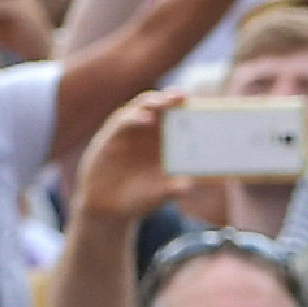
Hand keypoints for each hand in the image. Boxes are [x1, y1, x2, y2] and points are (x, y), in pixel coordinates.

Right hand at [78, 91, 183, 225]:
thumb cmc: (138, 198)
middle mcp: (145, 133)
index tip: (200, 104)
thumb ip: (173, 189)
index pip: (176, 118)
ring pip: (140, 109)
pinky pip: (122, 122)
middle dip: (171, 99)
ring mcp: (126, 133)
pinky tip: (147, 119)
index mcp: (162, 142)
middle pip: (160, 108)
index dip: (186, 109)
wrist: (107, 209)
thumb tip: (189, 185)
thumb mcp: (159, 195)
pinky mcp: (109, 138)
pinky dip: (135, 118)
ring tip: (167, 102)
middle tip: (184, 96)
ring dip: (154, 103)